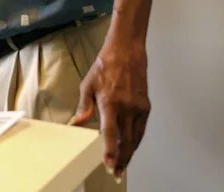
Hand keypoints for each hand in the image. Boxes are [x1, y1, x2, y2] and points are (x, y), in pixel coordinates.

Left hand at [70, 39, 149, 178]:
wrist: (126, 52)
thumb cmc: (105, 66)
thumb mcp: (88, 84)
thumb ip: (84, 107)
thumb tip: (77, 122)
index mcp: (110, 102)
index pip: (110, 132)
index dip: (110, 151)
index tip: (109, 164)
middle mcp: (126, 107)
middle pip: (126, 140)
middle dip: (121, 159)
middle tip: (115, 172)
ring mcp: (138, 108)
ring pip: (136, 138)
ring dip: (129, 153)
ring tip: (122, 165)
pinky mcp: (146, 106)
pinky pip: (141, 129)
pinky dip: (136, 140)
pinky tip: (130, 147)